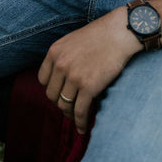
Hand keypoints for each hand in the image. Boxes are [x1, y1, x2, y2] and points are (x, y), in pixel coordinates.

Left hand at [37, 8, 141, 133]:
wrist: (119, 33)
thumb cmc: (100, 35)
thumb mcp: (72, 41)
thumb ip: (63, 57)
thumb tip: (63, 78)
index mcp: (54, 52)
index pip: (43, 80)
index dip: (51, 89)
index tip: (60, 93)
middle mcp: (60, 65)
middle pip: (52, 95)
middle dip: (60, 103)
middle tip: (69, 107)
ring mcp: (74, 77)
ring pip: (64, 105)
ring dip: (70, 115)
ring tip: (76, 119)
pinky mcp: (88, 87)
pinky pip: (79, 111)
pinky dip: (80, 123)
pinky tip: (83, 128)